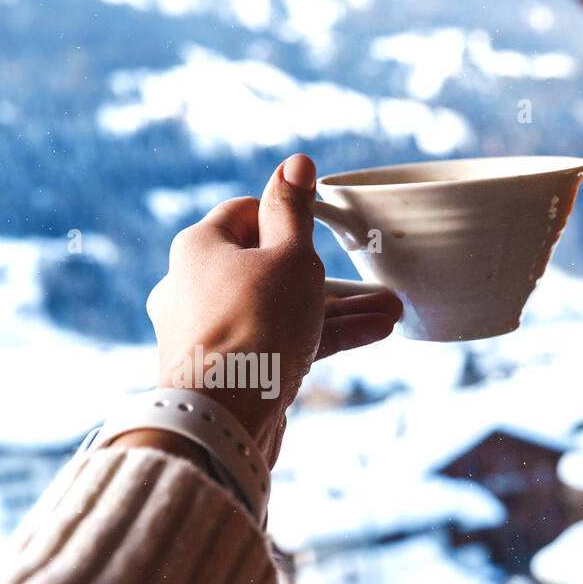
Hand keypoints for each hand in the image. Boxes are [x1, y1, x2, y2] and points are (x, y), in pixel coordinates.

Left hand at [142, 154, 402, 465]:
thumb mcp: (289, 258)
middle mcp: (191, 287)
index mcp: (198, 247)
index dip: (288, 217)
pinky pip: (275, 344)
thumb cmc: (256, 327)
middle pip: (266, 267)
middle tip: (373, 281)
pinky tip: (370, 334)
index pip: (246, 213)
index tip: (323, 229)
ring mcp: (207, 333)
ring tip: (390, 314)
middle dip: (328, 274)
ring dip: (335, 310)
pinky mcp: (225, 372)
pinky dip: (316, 338)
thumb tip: (295, 163)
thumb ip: (296, 212)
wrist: (222, 421)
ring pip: (277, 310)